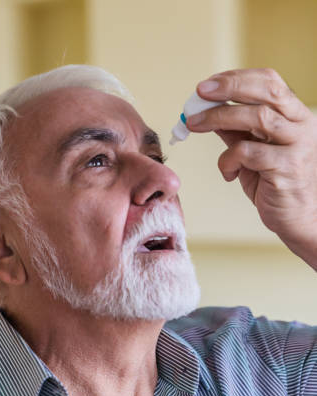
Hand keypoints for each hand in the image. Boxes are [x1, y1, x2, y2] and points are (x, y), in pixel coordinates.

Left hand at [185, 68, 316, 268]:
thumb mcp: (251, 149)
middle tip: (199, 92)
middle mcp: (302, 125)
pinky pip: (249, 153)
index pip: (270, 81)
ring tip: (194, 125)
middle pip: (267, 92)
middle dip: (229, 87)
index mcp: (294, 115)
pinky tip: (228, 173)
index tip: (207, 84)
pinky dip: (228, 160)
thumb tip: (204, 109)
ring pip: (258, 117)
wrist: (298, 218)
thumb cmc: (274, 181)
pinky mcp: (288, 168)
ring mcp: (298, 146)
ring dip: (219, 117)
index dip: (236, 78)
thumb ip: (234, 129)